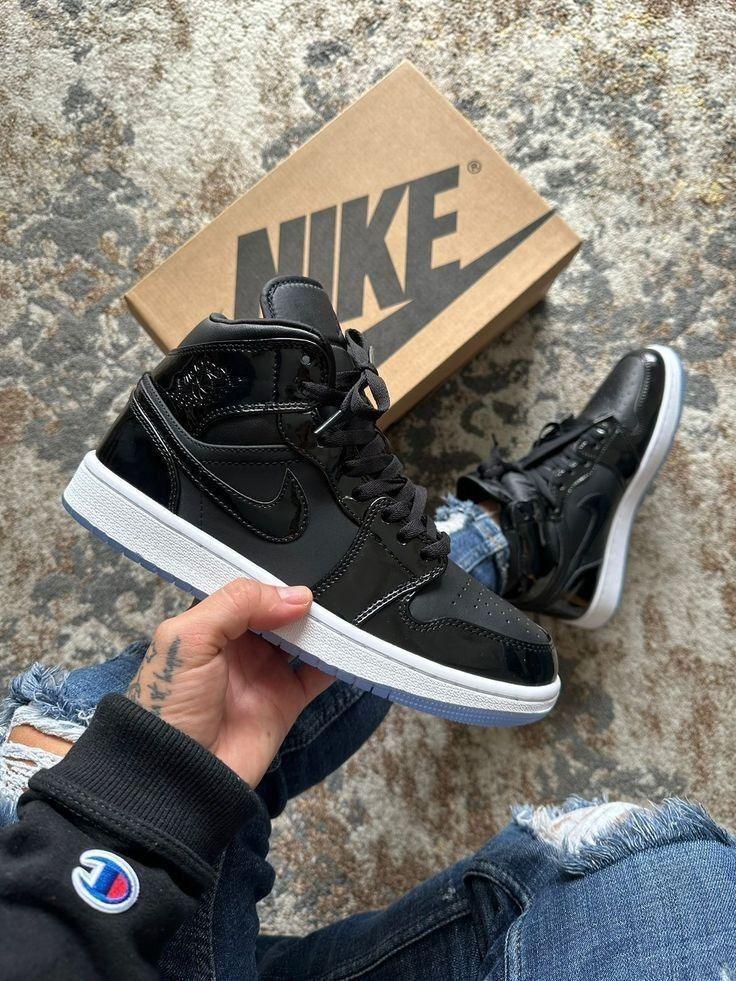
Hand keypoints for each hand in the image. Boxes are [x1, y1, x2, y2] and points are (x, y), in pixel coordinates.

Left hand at [126, 580, 331, 785]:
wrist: (177, 776)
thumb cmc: (170, 702)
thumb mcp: (190, 639)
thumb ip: (237, 604)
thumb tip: (298, 596)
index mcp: (211, 624)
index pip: (246, 590)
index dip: (271, 577)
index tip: (302, 561)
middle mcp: (240, 644)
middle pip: (280, 610)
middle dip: (303, 596)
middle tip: (333, 579)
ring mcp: (266, 672)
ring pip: (304, 637)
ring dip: (324, 624)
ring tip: (348, 605)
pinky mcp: (287, 701)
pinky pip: (320, 674)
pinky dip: (339, 659)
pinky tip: (354, 642)